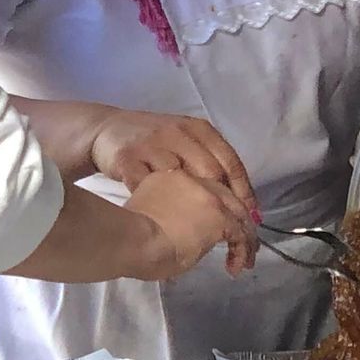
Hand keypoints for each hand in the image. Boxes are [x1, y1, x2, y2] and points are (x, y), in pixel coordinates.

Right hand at [90, 109, 258, 215]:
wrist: (107, 129)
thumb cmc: (155, 142)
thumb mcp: (186, 142)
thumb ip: (210, 163)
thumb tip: (242, 201)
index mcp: (199, 130)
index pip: (231, 162)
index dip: (244, 192)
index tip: (252, 217)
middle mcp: (179, 134)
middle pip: (211, 173)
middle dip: (223, 204)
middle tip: (228, 230)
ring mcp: (153, 145)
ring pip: (181, 182)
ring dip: (190, 209)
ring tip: (196, 230)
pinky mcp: (128, 158)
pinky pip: (147, 187)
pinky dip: (157, 205)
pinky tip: (162, 219)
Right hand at [124, 169, 257, 279]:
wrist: (130, 239)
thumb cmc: (129, 237)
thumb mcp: (148, 217)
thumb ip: (167, 217)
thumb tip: (177, 235)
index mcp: (172, 178)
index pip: (204, 189)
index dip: (215, 208)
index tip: (217, 229)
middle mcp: (194, 180)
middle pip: (227, 197)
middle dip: (238, 221)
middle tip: (242, 243)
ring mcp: (208, 196)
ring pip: (238, 214)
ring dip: (244, 238)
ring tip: (244, 260)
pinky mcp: (219, 216)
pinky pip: (240, 234)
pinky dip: (242, 251)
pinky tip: (236, 266)